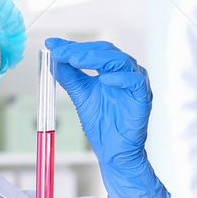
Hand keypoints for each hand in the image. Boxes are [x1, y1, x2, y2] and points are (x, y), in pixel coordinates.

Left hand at [45, 38, 170, 197]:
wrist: (113, 151)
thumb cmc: (102, 125)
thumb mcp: (80, 96)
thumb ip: (69, 76)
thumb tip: (54, 56)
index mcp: (111, 70)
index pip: (94, 50)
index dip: (73, 46)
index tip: (52, 46)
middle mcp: (125, 73)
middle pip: (107, 51)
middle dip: (82, 50)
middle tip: (62, 53)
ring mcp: (136, 84)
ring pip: (121, 61)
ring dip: (97, 58)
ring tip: (77, 60)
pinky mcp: (143, 97)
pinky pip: (135, 82)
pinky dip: (120, 78)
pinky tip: (104, 79)